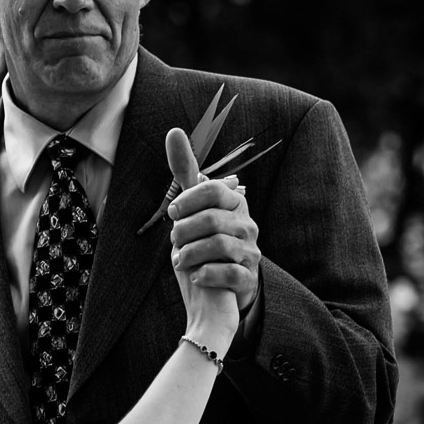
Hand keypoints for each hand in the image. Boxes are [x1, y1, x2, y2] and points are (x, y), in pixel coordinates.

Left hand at [166, 133, 261, 314]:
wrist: (218, 291)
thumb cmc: (203, 242)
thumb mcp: (194, 207)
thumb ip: (185, 172)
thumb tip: (174, 131)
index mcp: (235, 203)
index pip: (214, 190)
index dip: (188, 200)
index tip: (172, 212)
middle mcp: (247, 225)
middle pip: (212, 219)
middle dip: (184, 231)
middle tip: (174, 241)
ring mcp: (251, 252)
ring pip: (219, 246)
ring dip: (190, 254)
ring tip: (180, 261)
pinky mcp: (248, 279)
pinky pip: (229, 273)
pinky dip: (206, 274)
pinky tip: (195, 276)